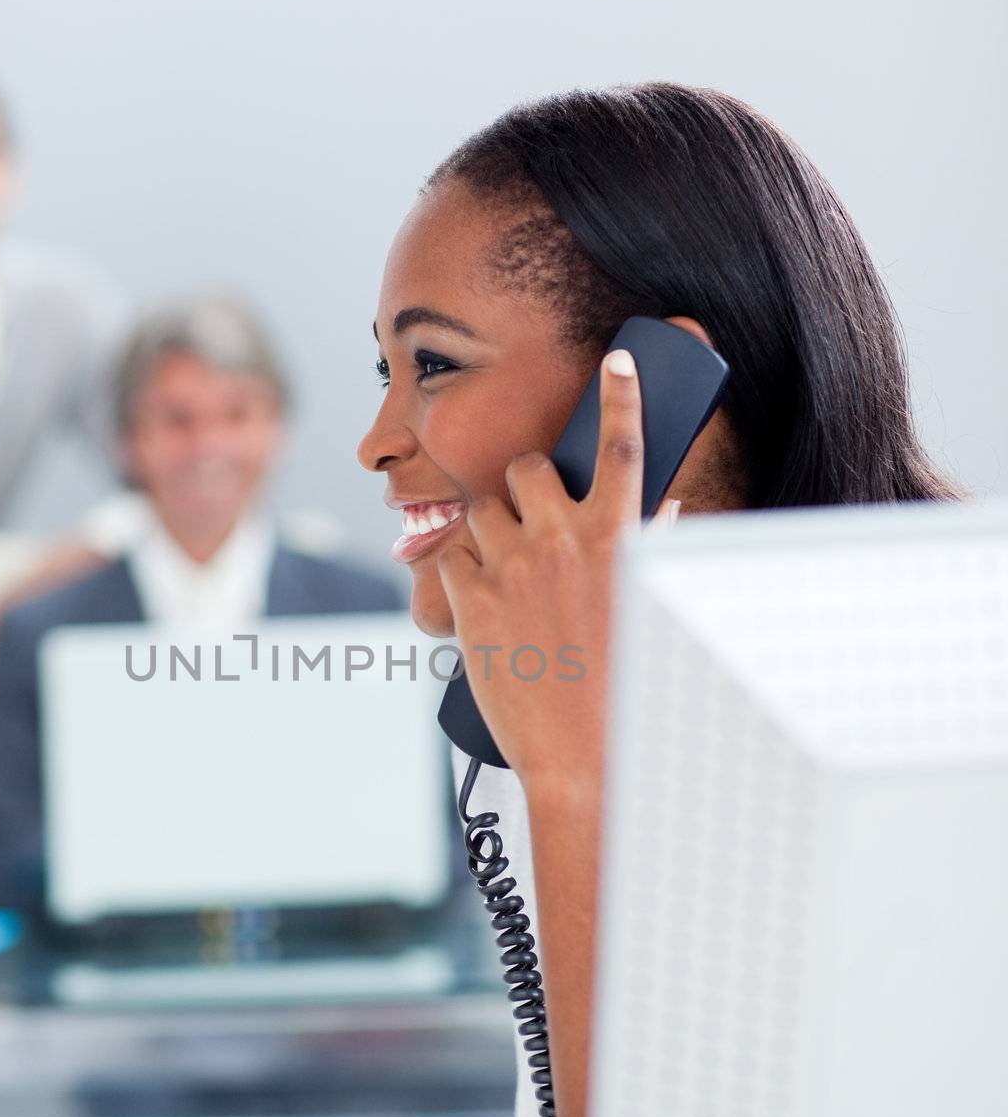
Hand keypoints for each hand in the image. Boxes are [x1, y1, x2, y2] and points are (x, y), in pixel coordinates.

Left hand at [436, 348, 657, 791]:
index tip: (617, 357)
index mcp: (621, 539)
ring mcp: (515, 566)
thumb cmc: (625, 689)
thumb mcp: (647, 610)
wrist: (585, 758)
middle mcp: (566, 540)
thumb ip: (649, 550)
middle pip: (529, 468)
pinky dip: (463, 572)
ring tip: (509, 576)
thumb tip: (662, 510)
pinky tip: (485, 606)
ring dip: (490, 529)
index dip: (622, 394)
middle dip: (526, 487)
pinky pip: (453, 556)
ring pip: (482, 508)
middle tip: (532, 525)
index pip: (624, 445)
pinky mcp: (472, 598)